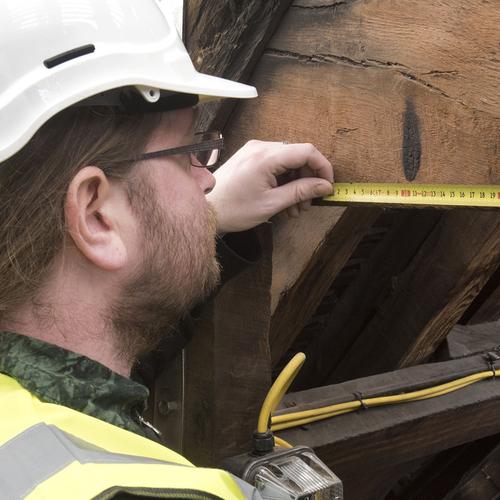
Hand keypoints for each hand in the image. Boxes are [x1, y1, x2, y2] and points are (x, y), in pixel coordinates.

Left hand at [206, 140, 333, 232]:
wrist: (206, 210)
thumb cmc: (234, 209)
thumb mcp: (272, 204)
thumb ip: (301, 192)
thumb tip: (325, 186)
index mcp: (266, 157)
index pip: (307, 152)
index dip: (323, 168)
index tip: (327, 186)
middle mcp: (260, 147)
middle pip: (298, 156)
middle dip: (307, 181)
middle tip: (306, 205)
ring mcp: (254, 150)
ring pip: (288, 162)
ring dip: (296, 183)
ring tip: (293, 209)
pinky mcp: (250, 157)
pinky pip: (275, 164)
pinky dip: (283, 180)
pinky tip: (282, 200)